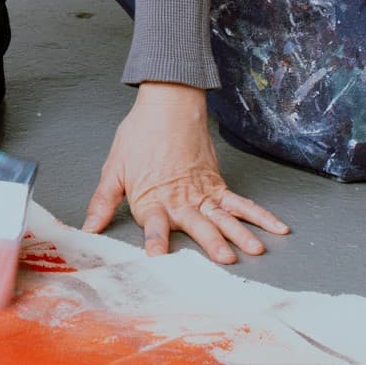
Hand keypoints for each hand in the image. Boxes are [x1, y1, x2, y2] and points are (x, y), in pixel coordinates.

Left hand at [82, 82, 288, 264]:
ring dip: (240, 234)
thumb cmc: (138, 136)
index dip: (155, 240)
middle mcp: (180, 200)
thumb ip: (103, 203)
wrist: (167, 105)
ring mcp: (202, 192)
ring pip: (224, 217)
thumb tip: (88, 229)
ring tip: (254, 250)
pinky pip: (240, 202)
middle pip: (197, 224)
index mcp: (152, 199)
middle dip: (211, 242)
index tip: (158, 257)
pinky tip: (276, 228)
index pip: (154, 225)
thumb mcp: (114, 169)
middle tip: (226, 259)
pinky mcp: (217, 183)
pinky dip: (259, 215)